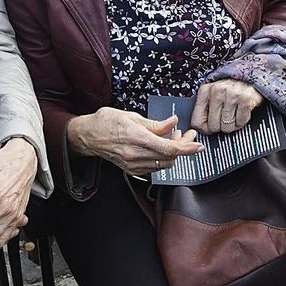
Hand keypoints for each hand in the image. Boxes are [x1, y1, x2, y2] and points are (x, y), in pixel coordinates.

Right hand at [67, 108, 202, 177]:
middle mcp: (136, 154)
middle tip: (187, 135)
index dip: (187, 148)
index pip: (169, 148)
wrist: (88, 136)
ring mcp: (133, 164)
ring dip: (173, 153)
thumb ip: (155, 123)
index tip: (198, 144)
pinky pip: (154, 167)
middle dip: (183, 147)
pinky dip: (163, 158)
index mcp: (137, 138)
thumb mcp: (132, 116)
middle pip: (170, 158)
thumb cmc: (106, 122)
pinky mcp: (132, 169)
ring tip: (173, 138)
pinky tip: (161, 146)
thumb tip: (173, 123)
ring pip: (164, 164)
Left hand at [191, 81, 261, 134]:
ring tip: (233, 114)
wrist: (249, 77)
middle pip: (213, 126)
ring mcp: (232, 95)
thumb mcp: (212, 93)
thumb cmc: (229, 88)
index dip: (204, 128)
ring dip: (232, 125)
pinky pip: (240, 123)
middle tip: (224, 118)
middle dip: (220, 126)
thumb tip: (200, 128)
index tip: (209, 126)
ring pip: (227, 127)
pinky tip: (241, 112)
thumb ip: (204, 108)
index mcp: (205, 90)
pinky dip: (241, 121)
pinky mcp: (245, 100)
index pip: (197, 120)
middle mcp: (217, 91)